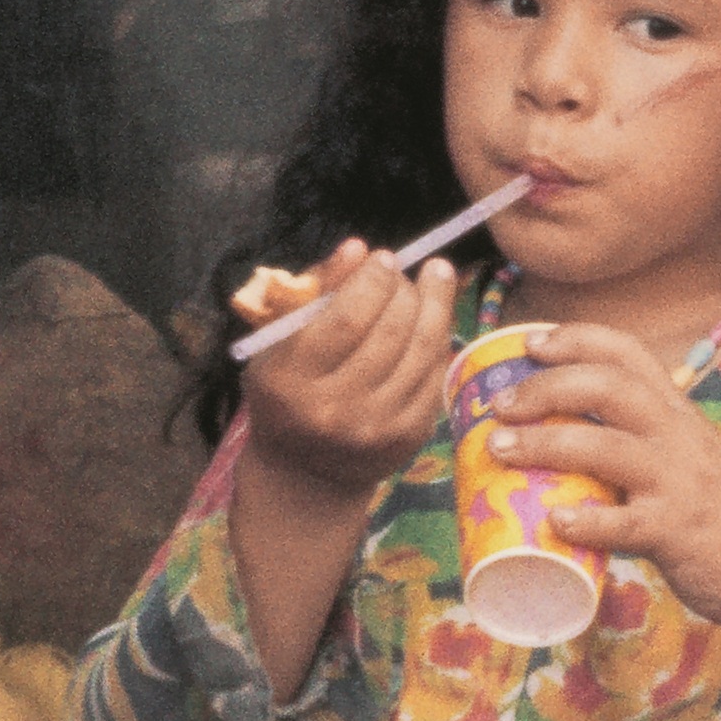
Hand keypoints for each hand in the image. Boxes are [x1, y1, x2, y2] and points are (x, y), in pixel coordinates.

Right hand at [236, 243, 460, 504]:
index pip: (346, 321)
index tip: (385, 258)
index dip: (372, 282)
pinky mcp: (408, 438)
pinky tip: (436, 319)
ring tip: (437, 277)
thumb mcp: (281, 342)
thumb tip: (358, 247)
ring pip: (421, 352)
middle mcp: (336, 409)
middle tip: (409, 270)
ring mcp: (377, 428)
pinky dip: (439, 341)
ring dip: (435, 306)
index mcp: (292, 381)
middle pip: (390, 333)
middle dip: (407, 290)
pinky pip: (434, 376)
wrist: (305, 474)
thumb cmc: (287, 392)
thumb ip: (317, 292)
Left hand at [492, 331, 720, 652]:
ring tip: (502, 450)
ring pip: (606, 445)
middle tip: (501, 406)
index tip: (531, 343)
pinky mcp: (679, 533)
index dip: (575, 339)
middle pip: (608, 386)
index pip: (627, 352)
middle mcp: (680, 437)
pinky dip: (587, 521)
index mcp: (680, 414)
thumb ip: (646, 447)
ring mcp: (680, 483)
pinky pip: (625, 523)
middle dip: (546, 387)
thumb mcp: (692, 463)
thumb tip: (576, 444)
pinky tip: (555, 524)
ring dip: (547, 442)